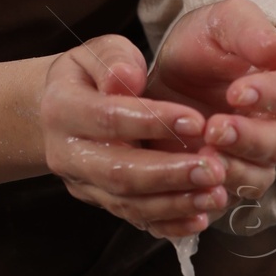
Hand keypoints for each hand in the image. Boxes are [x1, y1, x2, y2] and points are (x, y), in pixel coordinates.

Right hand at [40, 34, 227, 239]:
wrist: (60, 111)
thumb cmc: (90, 75)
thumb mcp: (98, 52)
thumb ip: (115, 59)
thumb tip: (127, 78)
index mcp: (62, 109)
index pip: (109, 118)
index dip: (153, 121)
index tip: (197, 121)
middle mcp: (67, 153)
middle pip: (118, 172)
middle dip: (169, 174)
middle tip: (214, 170)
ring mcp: (83, 183)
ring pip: (128, 202)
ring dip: (175, 203)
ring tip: (215, 194)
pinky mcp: (100, 201)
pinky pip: (133, 219)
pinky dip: (168, 223)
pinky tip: (200, 218)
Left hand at [145, 0, 275, 206]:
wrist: (180, 72)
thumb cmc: (210, 42)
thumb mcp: (225, 22)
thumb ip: (251, 31)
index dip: (269, 95)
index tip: (236, 92)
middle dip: (247, 138)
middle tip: (214, 129)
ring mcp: (258, 157)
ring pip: (258, 175)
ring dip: (231, 170)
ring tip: (201, 157)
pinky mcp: (229, 179)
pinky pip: (229, 197)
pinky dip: (212, 196)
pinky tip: (190, 187)